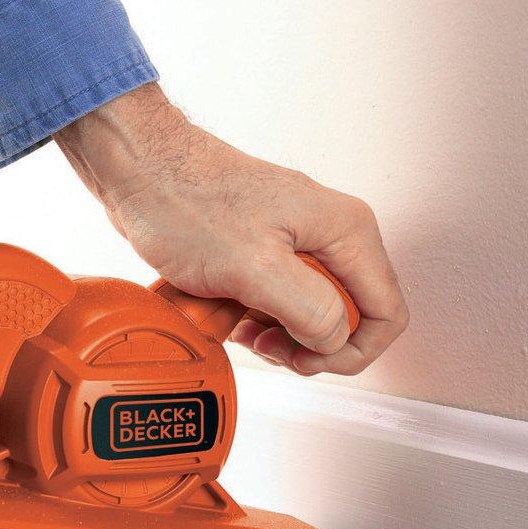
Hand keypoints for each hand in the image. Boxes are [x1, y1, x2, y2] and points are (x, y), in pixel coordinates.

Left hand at [56, 84, 407, 375]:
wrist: (140, 170)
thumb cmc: (186, 200)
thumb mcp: (252, 266)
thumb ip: (309, 309)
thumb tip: (334, 340)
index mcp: (346, 231)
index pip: (387, 314)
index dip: (353, 350)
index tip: (308, 357)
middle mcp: (331, 235)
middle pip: (351, 319)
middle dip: (311, 346)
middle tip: (269, 345)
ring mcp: (299, 243)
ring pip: (313, 315)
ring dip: (278, 334)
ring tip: (241, 327)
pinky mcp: (267, 253)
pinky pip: (278, 303)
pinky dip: (254, 318)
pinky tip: (226, 313)